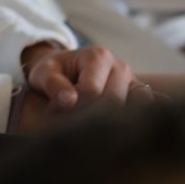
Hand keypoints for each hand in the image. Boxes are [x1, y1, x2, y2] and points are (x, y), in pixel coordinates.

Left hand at [12, 44, 133, 133]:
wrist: (65, 72)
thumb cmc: (53, 73)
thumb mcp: (44, 74)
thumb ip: (53, 84)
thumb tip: (69, 101)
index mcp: (98, 56)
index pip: (91, 91)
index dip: (71, 105)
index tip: (54, 107)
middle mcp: (120, 67)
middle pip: (111, 102)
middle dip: (88, 115)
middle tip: (69, 118)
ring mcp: (133, 83)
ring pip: (127, 111)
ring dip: (106, 122)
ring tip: (85, 120)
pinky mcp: (139, 98)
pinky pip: (140, 115)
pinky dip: (124, 124)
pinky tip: (105, 126)